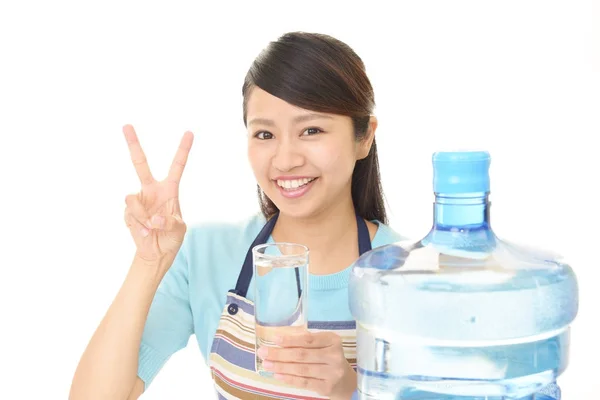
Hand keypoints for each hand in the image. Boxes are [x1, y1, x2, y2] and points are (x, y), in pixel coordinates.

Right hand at [122, 124, 193, 265]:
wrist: (156, 252)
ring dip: (143, 216)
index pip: (177, 166)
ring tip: (151, 228)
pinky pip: (130, 214)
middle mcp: (152, 190)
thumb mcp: (179, 229)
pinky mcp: (128, 212)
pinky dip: (139, 226)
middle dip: (133, 144)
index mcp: (169, 189)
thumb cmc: (171, 237)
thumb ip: (170, 222)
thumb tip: (154, 219)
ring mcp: (138, 200)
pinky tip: (145, 233)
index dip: (183, 150)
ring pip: (132, 199)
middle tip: (126, 125)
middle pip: (140, 164)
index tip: (189, 132)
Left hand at [258, 331, 356, 398]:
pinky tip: (277, 374)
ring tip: (267, 364)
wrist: (347, 382)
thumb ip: (307, 342)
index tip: (274, 339)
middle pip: (302, 355)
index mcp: (333, 341)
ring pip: (301, 369)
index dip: (290, 340)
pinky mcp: (326, 387)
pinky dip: (289, 378)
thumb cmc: (330, 359)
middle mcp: (334, 356)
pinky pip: (303, 382)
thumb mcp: (324, 346)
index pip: (308, 340)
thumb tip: (280, 340)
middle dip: (280, 354)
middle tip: (263, 352)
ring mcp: (331, 373)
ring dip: (281, 366)